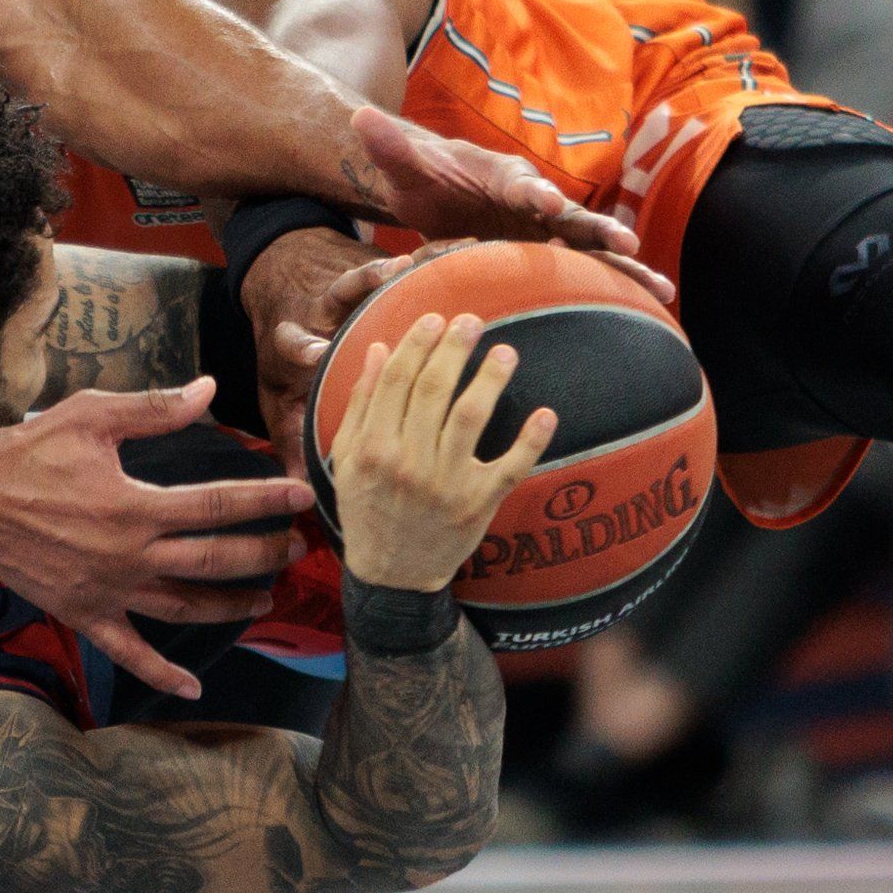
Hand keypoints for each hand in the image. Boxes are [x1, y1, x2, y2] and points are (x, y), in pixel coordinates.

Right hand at [0, 379, 311, 698]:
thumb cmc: (31, 448)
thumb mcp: (93, 415)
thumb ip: (156, 409)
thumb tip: (211, 390)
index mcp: (136, 505)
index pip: (218, 504)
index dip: (265, 500)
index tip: (301, 498)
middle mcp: (129, 554)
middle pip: (213, 561)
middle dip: (262, 555)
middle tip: (294, 549)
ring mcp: (108, 590)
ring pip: (183, 607)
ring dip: (229, 606)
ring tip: (264, 601)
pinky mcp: (83, 612)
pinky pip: (129, 650)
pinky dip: (161, 672)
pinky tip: (193, 687)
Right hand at [323, 311, 554, 590]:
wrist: (391, 574)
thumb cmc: (367, 508)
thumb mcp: (346, 458)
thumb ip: (359, 404)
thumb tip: (378, 349)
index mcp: (371, 447)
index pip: (396, 380)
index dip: (417, 344)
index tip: (434, 318)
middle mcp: (406, 462)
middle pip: (433, 390)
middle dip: (454, 348)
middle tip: (472, 321)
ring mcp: (445, 484)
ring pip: (471, 418)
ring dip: (490, 379)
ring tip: (506, 351)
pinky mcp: (478, 504)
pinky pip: (510, 467)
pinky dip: (530, 441)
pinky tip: (545, 414)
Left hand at [345, 104, 664, 294]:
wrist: (439, 187)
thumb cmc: (423, 176)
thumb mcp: (404, 164)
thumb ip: (388, 146)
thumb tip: (358, 119)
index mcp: (501, 176)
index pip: (519, 183)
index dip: (533, 192)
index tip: (548, 203)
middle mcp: (534, 200)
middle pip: (571, 216)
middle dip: (599, 231)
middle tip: (628, 246)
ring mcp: (547, 229)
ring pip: (591, 248)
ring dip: (626, 267)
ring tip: (664, 291)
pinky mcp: (550, 252)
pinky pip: (587, 271)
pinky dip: (618, 288)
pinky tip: (655, 311)